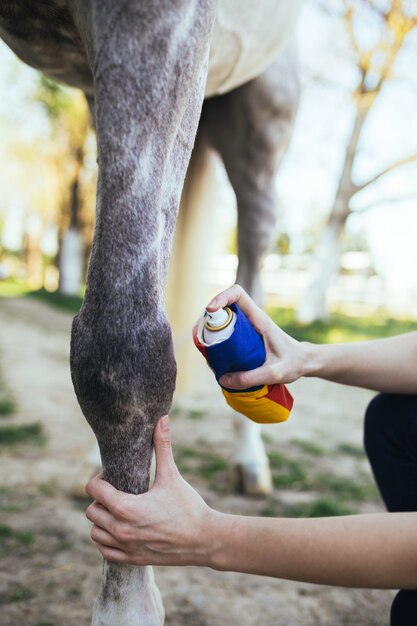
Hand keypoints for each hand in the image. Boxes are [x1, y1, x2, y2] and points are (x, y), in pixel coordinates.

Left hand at [86, 416, 217, 566]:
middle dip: (100, 500)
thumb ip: (163, 446)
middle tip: (117, 492)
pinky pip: (105, 551)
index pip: (93, 491)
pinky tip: (120, 529)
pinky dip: (107, 540)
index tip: (112, 477)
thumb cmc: (188, 506)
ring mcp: (126, 547)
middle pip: (91, 511)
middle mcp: (121, 529)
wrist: (204, 539)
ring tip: (116, 510)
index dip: (99, 480)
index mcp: (126, 507)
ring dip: (101, 521)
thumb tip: (162, 419)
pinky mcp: (133, 559)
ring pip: (95, 533)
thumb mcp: (172, 475)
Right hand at [206, 284, 307, 388]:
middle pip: (222, 307)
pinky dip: (214, 342)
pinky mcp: (242, 338)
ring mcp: (245, 328)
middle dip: (207, 319)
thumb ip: (251, 378)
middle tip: (200, 339)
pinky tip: (213, 358)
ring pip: (220, 322)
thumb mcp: (274, 373)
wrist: (303, 362)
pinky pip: (224, 334)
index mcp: (258, 319)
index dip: (221, 297)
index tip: (211, 310)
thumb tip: (222, 378)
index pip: (238, 294)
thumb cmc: (293, 363)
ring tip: (204, 351)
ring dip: (208, 332)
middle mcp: (250, 319)